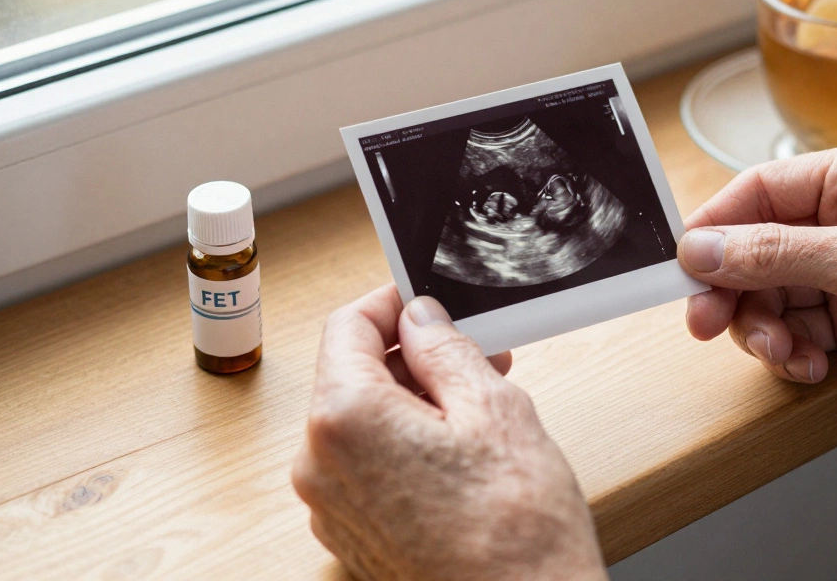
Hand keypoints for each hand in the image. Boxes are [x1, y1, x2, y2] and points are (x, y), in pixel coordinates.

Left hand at [292, 286, 606, 580]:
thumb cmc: (515, 529)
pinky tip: (459, 449)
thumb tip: (420, 319)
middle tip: (474, 351)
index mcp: (346, 418)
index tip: (424, 300)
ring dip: (412, 400)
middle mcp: (321, 464)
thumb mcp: (493, 408)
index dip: (390, 303)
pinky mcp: (353, 537)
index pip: (347, 326)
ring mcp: (332, 507)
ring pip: (361, 423)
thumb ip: (445, 349)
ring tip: (479, 403)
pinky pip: (367, 467)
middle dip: (410, 356)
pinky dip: (404, 444)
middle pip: (351, 376)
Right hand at [677, 141, 836, 447]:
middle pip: (757, 251)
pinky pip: (800, 332)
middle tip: (709, 324)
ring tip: (783, 353)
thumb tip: (704, 248)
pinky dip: (794, 353)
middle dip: (733, 291)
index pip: (760, 193)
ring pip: (773, 297)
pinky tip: (810, 366)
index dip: (716, 228)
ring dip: (765, 330)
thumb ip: (774, 254)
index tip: (682, 265)